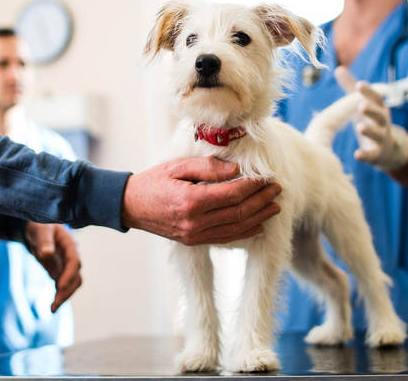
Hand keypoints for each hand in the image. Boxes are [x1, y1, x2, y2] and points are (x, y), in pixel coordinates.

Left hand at [24, 222, 80, 312]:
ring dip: (64, 296)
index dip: (68, 274)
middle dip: (67, 291)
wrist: (36, 227)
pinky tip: (52, 306)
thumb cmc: (38, 224)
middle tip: (55, 304)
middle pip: (75, 276)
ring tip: (52, 309)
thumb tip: (47, 253)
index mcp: (69, 244)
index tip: (58, 286)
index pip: (74, 261)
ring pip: (71, 284)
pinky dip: (59, 296)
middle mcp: (70, 256)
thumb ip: (43, 240)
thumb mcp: (39, 229)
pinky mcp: (59, 271)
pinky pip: (63, 286)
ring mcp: (66, 265)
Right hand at [121, 157, 281, 244]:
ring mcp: (195, 235)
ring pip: (236, 228)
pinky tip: (258, 225)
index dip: (253, 186)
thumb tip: (236, 170)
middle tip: (277, 190)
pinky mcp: (194, 241)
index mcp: (191, 201)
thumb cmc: (154, 181)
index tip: (266, 177)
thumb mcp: (178, 166)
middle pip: (239, 212)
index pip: (232, 194)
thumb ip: (208, 168)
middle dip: (262, 201)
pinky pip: (225, 238)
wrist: (131, 206)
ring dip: (259, 218)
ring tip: (274, 207)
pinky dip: (244, 232)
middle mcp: (195, 222)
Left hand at [334, 66, 407, 169]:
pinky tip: (357, 154)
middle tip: (361, 105)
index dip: (369, 91)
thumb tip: (338, 68)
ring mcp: (382, 139)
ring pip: (378, 134)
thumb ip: (350, 88)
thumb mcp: (362, 103)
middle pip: (380, 115)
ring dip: (370, 131)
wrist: (389, 150)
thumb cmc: (371, 122)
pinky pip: (373, 155)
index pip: (376, 98)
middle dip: (372, 110)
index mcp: (379, 109)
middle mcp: (383, 123)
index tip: (359, 84)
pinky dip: (366, 155)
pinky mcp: (378, 155)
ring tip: (360, 127)